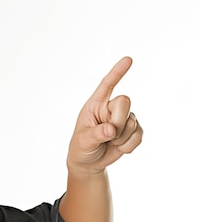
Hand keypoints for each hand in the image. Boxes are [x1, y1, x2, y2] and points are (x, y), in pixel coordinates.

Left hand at [67, 57, 142, 174]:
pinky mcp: (133, 130)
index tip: (128, 59)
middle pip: (125, 101)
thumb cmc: (81, 147)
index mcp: (95, 104)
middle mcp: (110, 108)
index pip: (107, 85)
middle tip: (107, 135)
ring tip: (109, 142)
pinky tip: (118, 148)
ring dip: (121, 138)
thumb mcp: (83, 141)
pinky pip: (139, 135)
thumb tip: (111, 129)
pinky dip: (129, 145)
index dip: (117, 72)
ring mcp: (123, 118)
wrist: (89, 162)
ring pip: (132, 121)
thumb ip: (96, 134)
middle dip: (118, 120)